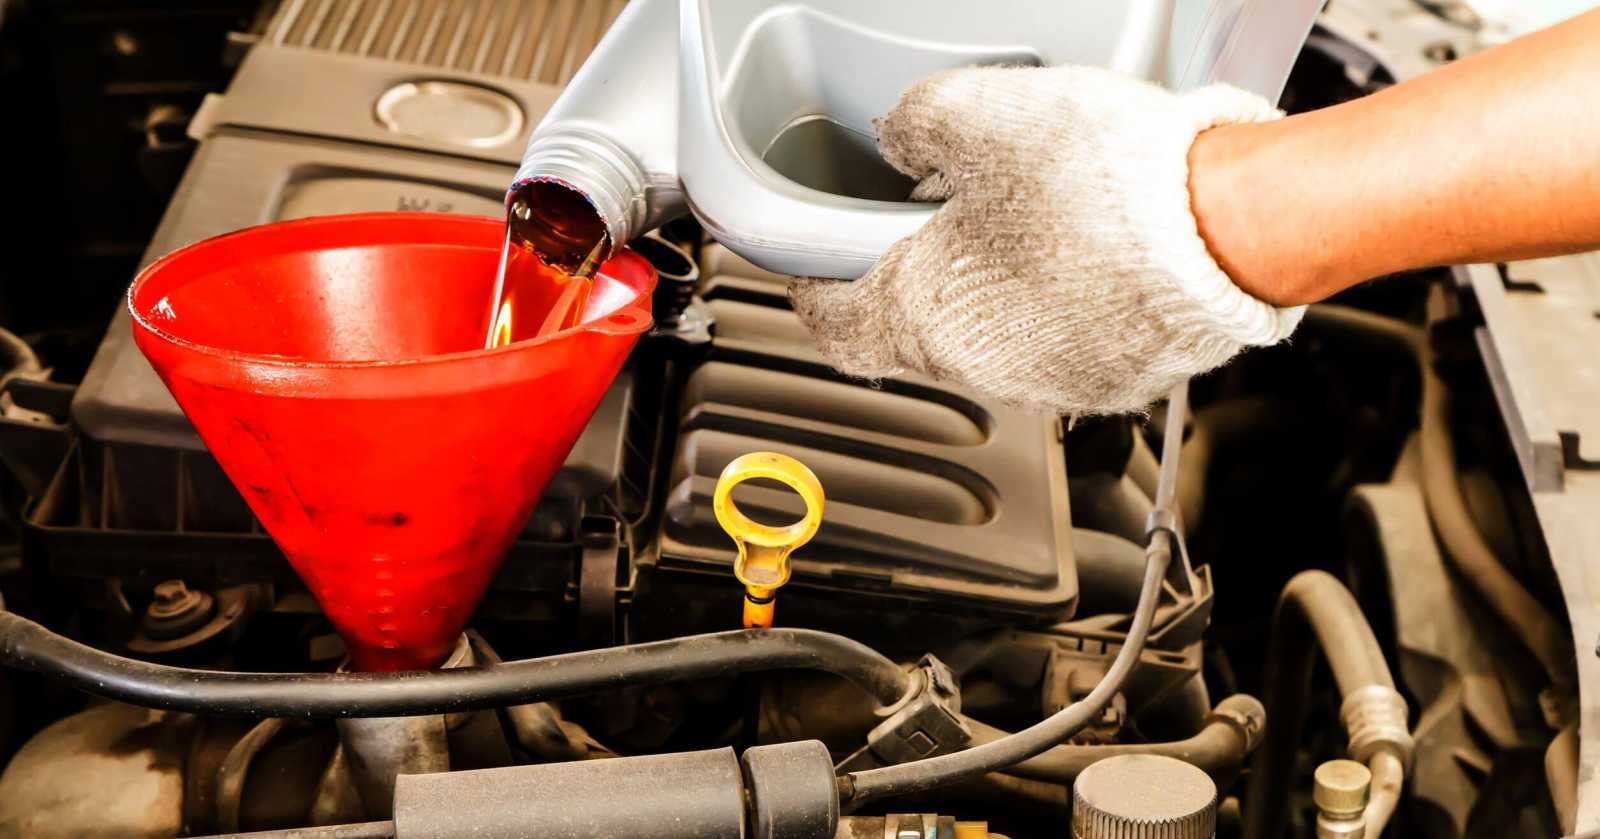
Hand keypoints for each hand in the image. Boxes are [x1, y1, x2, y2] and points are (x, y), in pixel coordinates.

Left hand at [789, 65, 1303, 415]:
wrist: (1230, 229)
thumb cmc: (1107, 185)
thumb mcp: (979, 114)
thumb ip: (916, 124)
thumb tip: (899, 133)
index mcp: (927, 318)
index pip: (837, 330)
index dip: (814, 298)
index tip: (812, 277)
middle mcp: (985, 369)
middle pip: (917, 333)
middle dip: (915, 281)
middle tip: (928, 225)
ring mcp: (1056, 382)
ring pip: (995, 342)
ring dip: (992, 294)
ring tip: (1023, 224)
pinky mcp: (1120, 380)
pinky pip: (1066, 344)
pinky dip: (1060, 306)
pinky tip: (1088, 252)